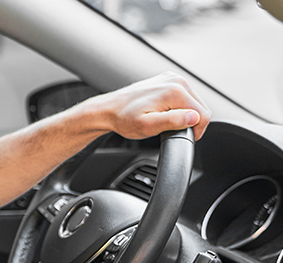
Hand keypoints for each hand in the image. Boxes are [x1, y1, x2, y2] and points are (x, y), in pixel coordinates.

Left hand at [85, 72, 211, 139]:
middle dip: (189, 122)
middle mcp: (176, 80)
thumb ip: (172, 122)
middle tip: (167, 128)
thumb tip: (193, 117)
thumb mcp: (147, 126)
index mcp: (175, 90)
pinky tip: (162, 112)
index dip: (195, 131)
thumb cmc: (124, 119)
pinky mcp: (168, 80)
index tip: (178, 135)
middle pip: (200, 108)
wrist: (108, 110)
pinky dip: (177, 108)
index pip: (203, 115)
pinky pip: (184, 97)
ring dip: (183, 115)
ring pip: (193, 103)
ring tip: (163, 120)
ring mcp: (172, 78)